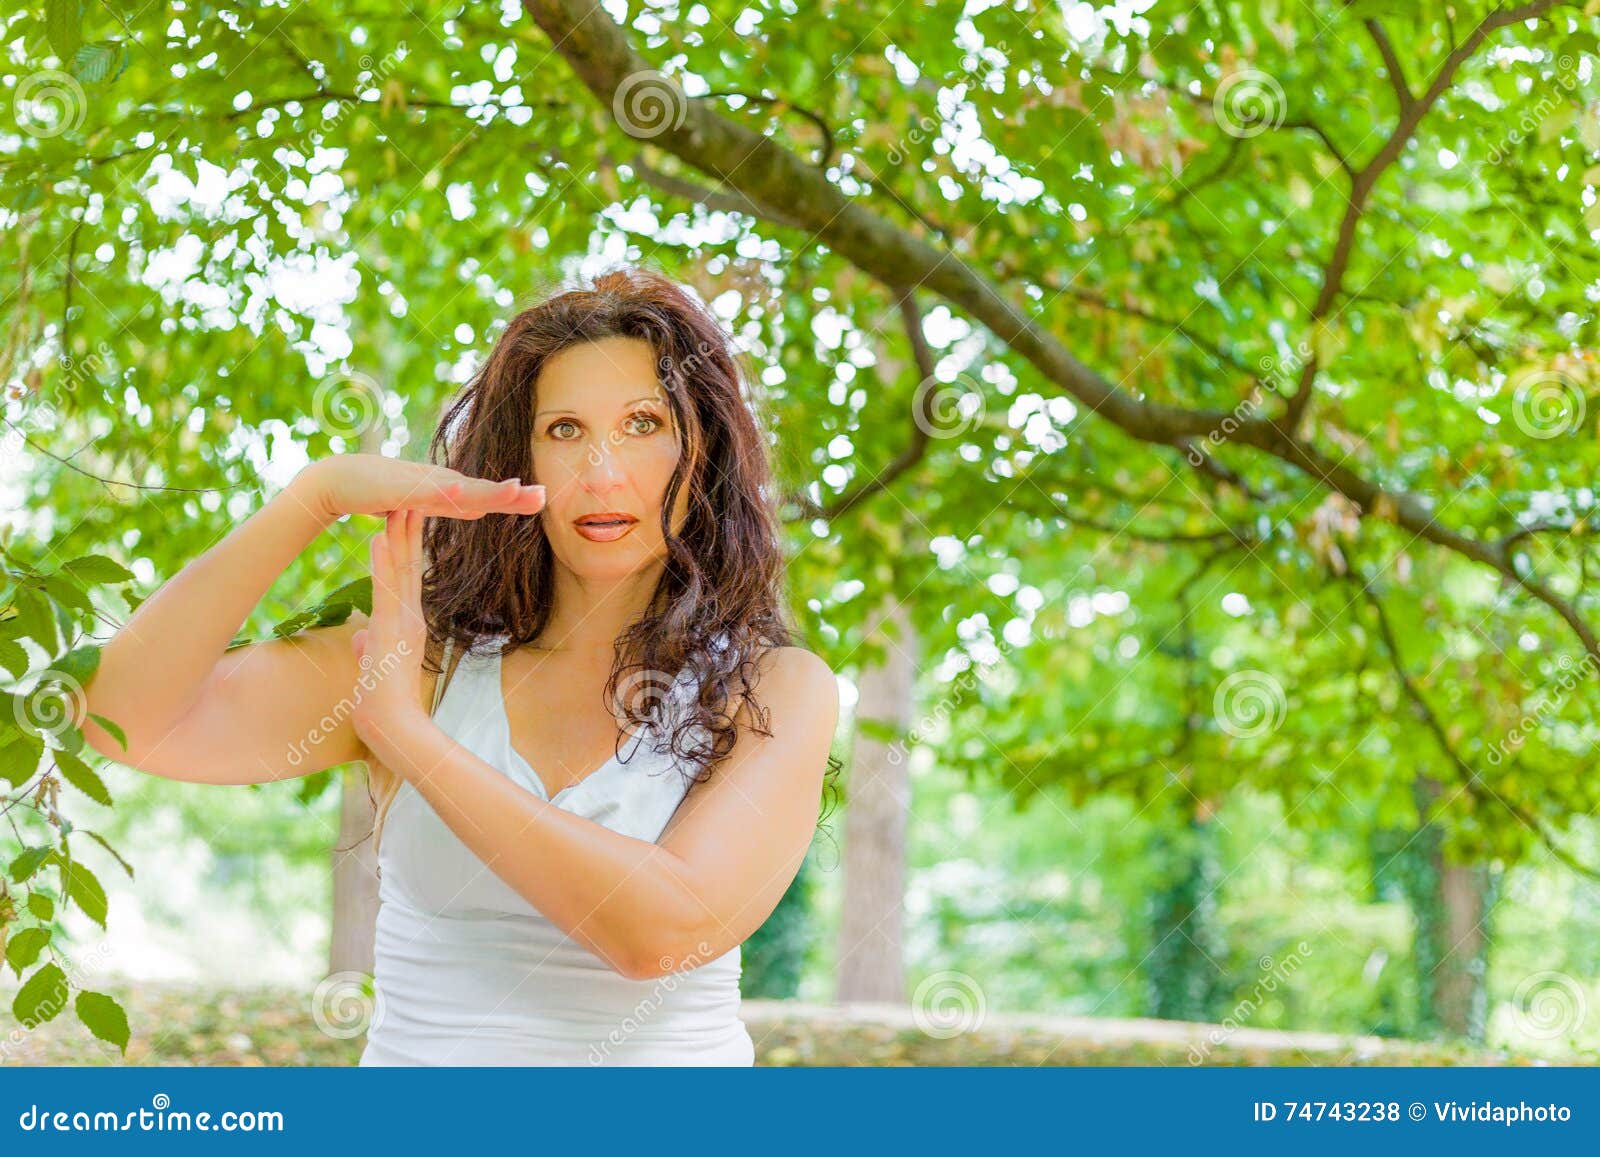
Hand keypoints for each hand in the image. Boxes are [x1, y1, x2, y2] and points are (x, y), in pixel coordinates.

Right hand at [293, 453, 545, 521]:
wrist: (338, 480)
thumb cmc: (380, 491)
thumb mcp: (423, 504)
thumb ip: (449, 505)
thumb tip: (477, 510)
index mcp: (447, 488)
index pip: (487, 496)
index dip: (513, 498)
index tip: (544, 498)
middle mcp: (438, 482)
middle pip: (481, 491)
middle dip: (512, 494)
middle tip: (543, 495)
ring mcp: (419, 483)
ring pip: (459, 489)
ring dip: (486, 491)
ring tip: (515, 490)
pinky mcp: (397, 488)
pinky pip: (422, 493)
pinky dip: (442, 492)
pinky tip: (460, 493)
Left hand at [350, 509, 429, 751]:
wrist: (394, 729)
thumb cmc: (383, 706)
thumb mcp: (372, 669)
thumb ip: (368, 649)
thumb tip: (357, 638)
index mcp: (407, 626)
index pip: (407, 578)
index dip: (408, 546)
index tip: (407, 517)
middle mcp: (410, 619)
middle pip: (409, 566)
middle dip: (409, 530)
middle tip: (412, 495)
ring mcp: (403, 623)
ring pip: (401, 571)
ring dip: (399, 536)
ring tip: (399, 503)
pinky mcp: (392, 630)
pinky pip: (387, 589)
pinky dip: (384, 562)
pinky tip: (380, 537)